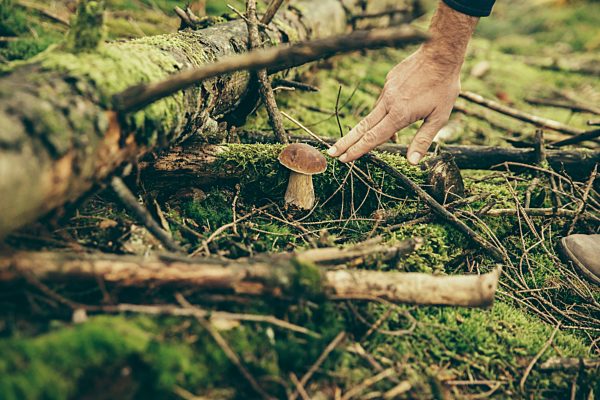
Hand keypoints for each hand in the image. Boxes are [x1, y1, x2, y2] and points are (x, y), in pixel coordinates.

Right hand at [327, 1, 477, 164]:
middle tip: (330, 153)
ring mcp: (386, 90)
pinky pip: (383, 101)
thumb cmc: (443, 87)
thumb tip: (412, 162)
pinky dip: (384, 112)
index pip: (373, 137)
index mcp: (398, 115)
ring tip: (365, 140)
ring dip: (368, 129)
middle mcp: (388, 103)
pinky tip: (396, 112)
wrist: (440, 54)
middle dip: (346, 142)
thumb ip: (423, 140)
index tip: (343, 159)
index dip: (357, 150)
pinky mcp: (388, 81)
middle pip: (362, 128)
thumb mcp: (439, 118)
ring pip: (373, 114)